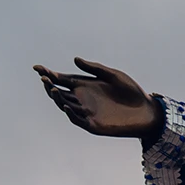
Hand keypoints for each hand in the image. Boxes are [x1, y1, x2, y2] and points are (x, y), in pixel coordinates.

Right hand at [35, 58, 161, 138]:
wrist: (147, 111)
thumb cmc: (132, 92)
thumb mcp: (114, 76)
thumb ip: (95, 69)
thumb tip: (75, 59)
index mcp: (84, 86)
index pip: (61, 79)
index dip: (48, 74)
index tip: (37, 68)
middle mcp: (82, 99)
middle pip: (59, 92)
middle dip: (50, 86)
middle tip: (45, 79)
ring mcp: (86, 112)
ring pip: (65, 105)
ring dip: (58, 98)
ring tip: (53, 89)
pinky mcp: (93, 125)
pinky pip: (77, 120)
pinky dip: (70, 113)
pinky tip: (66, 105)